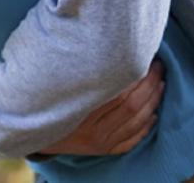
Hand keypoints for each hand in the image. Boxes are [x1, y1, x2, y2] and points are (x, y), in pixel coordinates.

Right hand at [38, 60, 164, 155]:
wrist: (32, 130)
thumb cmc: (46, 98)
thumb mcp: (59, 83)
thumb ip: (82, 69)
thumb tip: (108, 43)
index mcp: (81, 112)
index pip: (119, 94)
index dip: (137, 76)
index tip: (146, 58)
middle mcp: (93, 131)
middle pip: (131, 107)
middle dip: (150, 85)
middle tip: (159, 67)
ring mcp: (100, 143)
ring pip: (136, 122)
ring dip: (153, 102)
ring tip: (161, 83)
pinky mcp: (104, 150)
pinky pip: (131, 140)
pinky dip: (146, 126)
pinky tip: (153, 112)